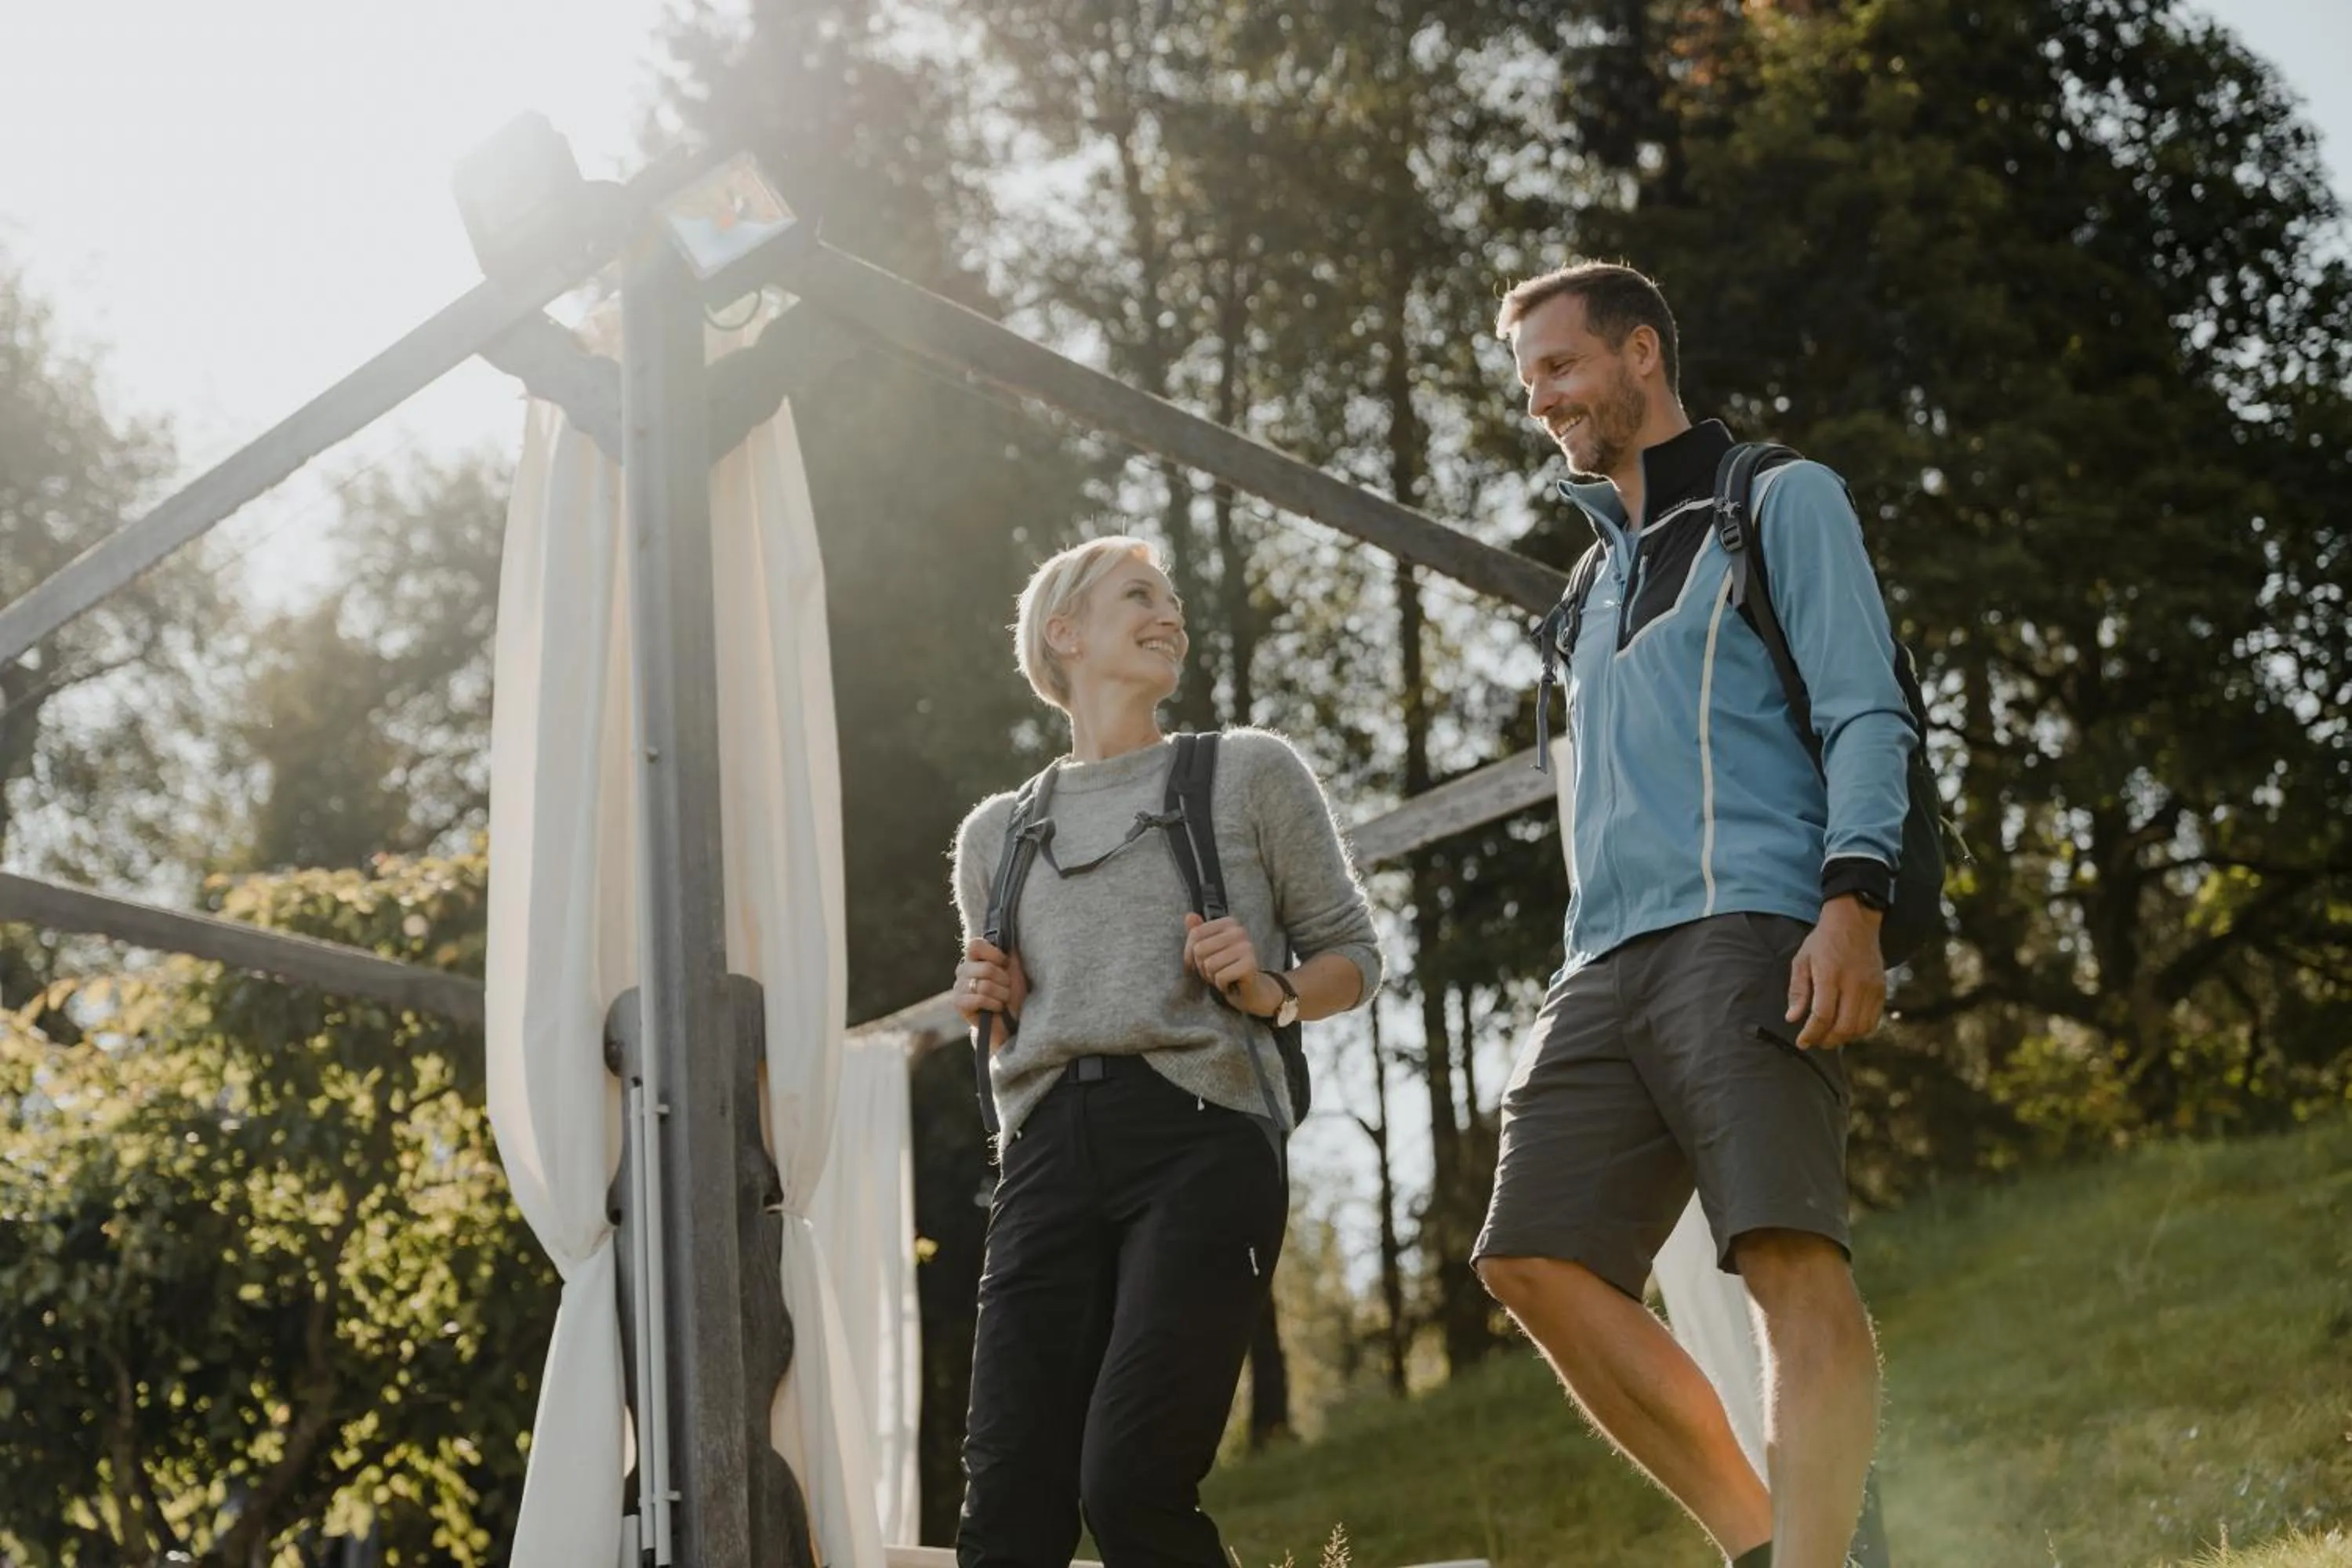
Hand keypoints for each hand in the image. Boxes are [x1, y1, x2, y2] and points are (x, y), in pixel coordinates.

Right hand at [953, 938, 1027, 1052]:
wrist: (1009, 1021)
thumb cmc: (1013, 993)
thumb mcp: (1015, 969)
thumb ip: (1010, 952)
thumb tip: (1007, 938)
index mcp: (974, 958)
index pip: (975, 945)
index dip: (994, 954)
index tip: (1005, 963)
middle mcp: (963, 970)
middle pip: (986, 968)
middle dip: (1004, 981)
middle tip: (1006, 988)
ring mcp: (958, 987)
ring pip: (985, 986)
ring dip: (1001, 995)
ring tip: (1003, 999)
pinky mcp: (958, 1004)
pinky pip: (979, 999)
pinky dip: (994, 1005)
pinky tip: (996, 1008)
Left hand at [1182, 912, 1273, 1014]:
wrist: (1250, 990)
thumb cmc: (1226, 967)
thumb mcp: (1208, 950)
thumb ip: (1198, 932)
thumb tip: (1189, 915)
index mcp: (1229, 923)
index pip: (1195, 934)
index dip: (1189, 953)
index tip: (1198, 962)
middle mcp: (1239, 931)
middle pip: (1200, 949)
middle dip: (1201, 967)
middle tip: (1214, 971)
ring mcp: (1247, 947)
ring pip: (1209, 964)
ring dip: (1211, 977)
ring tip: (1222, 977)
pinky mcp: (1250, 965)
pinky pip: (1220, 977)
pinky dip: (1221, 985)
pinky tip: (1230, 983)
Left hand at [1786, 897, 1885, 1047]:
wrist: (1854, 921)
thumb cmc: (1823, 941)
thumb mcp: (1802, 960)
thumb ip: (1797, 991)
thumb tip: (1792, 1019)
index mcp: (1830, 975)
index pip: (1822, 1016)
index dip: (1811, 1034)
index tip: (1801, 1042)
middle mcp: (1854, 984)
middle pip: (1843, 1027)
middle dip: (1826, 1040)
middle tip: (1814, 1041)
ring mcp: (1871, 988)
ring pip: (1860, 1028)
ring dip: (1843, 1038)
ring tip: (1828, 1036)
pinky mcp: (1881, 990)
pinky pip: (1873, 1021)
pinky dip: (1859, 1031)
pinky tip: (1846, 1028)